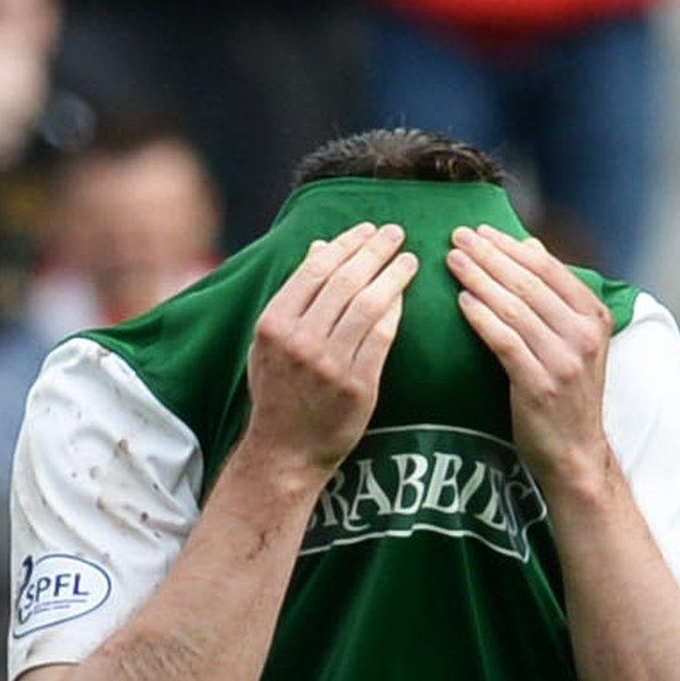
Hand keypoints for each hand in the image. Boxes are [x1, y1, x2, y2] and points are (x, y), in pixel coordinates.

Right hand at [244, 223, 416, 481]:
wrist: (284, 451)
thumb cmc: (279, 391)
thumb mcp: (270, 341)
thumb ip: (294, 295)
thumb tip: (319, 247)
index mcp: (272, 324)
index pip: (313, 271)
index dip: (345, 245)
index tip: (367, 229)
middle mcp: (298, 341)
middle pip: (344, 282)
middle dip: (373, 251)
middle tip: (396, 233)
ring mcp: (328, 364)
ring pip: (367, 305)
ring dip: (392, 275)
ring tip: (409, 258)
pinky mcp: (357, 385)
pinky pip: (382, 337)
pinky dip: (395, 310)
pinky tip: (406, 294)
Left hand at [449, 224, 613, 490]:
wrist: (575, 450)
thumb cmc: (568, 391)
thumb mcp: (574, 339)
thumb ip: (555, 294)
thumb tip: (531, 247)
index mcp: (595, 317)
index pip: (549, 269)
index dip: (511, 247)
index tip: (480, 230)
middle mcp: (584, 335)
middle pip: (528, 284)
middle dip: (490, 256)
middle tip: (458, 237)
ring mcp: (564, 361)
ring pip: (514, 308)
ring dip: (479, 280)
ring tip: (452, 261)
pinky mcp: (540, 384)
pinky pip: (504, 341)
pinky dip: (481, 317)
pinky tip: (462, 301)